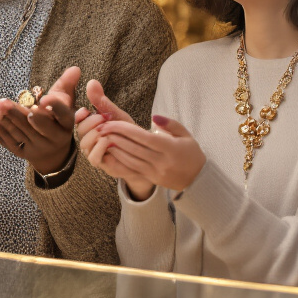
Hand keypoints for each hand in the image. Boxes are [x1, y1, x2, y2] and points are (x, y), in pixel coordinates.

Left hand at [0, 66, 79, 174]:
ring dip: (3, 122)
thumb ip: (66, 85)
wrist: (53, 152)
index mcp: (67, 124)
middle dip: (18, 114)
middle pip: (35, 125)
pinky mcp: (24, 153)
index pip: (62, 114)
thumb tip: (75, 68)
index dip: (54, 107)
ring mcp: (38, 148)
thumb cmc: (57, 120)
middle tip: (3, 102)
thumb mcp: (65, 103)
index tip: (42, 100)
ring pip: (20, 133)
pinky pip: (9, 142)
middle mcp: (55, 138)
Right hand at [75, 79, 152, 191]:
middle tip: (104, 118)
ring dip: (95, 134)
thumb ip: (102, 101)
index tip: (87, 110)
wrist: (142, 151)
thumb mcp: (115, 113)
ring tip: (108, 129)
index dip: (79, 115)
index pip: (76, 119)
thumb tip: (91, 81)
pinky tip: (109, 140)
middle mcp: (88, 139)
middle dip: (90, 122)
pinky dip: (100, 147)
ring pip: (84, 143)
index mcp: (89, 126)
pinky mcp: (100, 163)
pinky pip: (93, 157)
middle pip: (79, 130)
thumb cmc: (127, 132)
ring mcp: (92, 152)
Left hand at [90, 114, 205, 195]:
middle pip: (133, 148)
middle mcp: (162, 161)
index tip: (111, 122)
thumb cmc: (191, 153)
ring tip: (101, 137)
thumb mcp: (186, 135)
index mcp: (171, 148)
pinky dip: (119, 159)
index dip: (125, 129)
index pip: (144, 137)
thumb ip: (170, 124)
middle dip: (114, 136)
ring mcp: (155, 172)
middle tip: (100, 127)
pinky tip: (110, 151)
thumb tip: (154, 117)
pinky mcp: (151, 179)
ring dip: (114, 148)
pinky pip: (132, 168)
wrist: (197, 180)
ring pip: (129, 159)